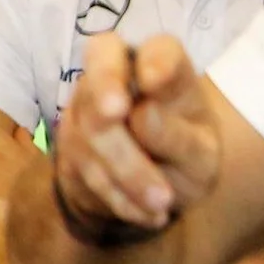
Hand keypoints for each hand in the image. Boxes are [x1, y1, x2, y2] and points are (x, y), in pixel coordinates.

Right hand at [52, 33, 219, 234]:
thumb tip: (144, 114)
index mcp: (161, 70)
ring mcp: (82, 109)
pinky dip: (117, 195)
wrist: (143, 191)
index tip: (155, 77)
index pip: (158, 49)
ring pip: (89, 129)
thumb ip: (179, 137)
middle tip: (114, 110)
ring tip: (163, 202)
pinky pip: (82, 167)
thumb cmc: (183, 158)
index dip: (155, 59)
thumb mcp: (199, 155)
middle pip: (101, 73)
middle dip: (103, 91)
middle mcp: (115, 78)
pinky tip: (147, 214)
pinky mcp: (64, 145)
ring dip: (126, 169)